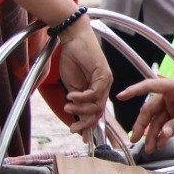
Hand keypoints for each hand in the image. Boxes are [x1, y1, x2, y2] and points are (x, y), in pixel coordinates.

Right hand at [55, 19, 111, 134]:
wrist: (73, 38)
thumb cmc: (71, 59)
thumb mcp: (71, 85)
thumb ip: (75, 101)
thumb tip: (76, 118)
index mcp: (96, 91)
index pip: (96, 112)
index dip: (89, 125)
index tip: (79, 135)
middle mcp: (104, 87)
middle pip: (98, 112)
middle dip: (86, 123)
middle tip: (73, 128)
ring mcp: (106, 81)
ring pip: (97, 104)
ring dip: (81, 108)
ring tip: (68, 105)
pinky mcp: (104, 74)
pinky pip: (95, 93)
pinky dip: (82, 97)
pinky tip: (71, 95)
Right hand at [122, 75, 173, 150]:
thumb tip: (162, 135)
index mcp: (173, 87)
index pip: (149, 86)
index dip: (134, 91)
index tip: (120, 96)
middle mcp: (170, 94)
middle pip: (151, 110)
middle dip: (143, 125)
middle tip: (135, 139)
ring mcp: (173, 104)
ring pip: (158, 120)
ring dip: (153, 134)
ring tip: (149, 149)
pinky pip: (167, 124)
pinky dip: (163, 134)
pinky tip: (159, 144)